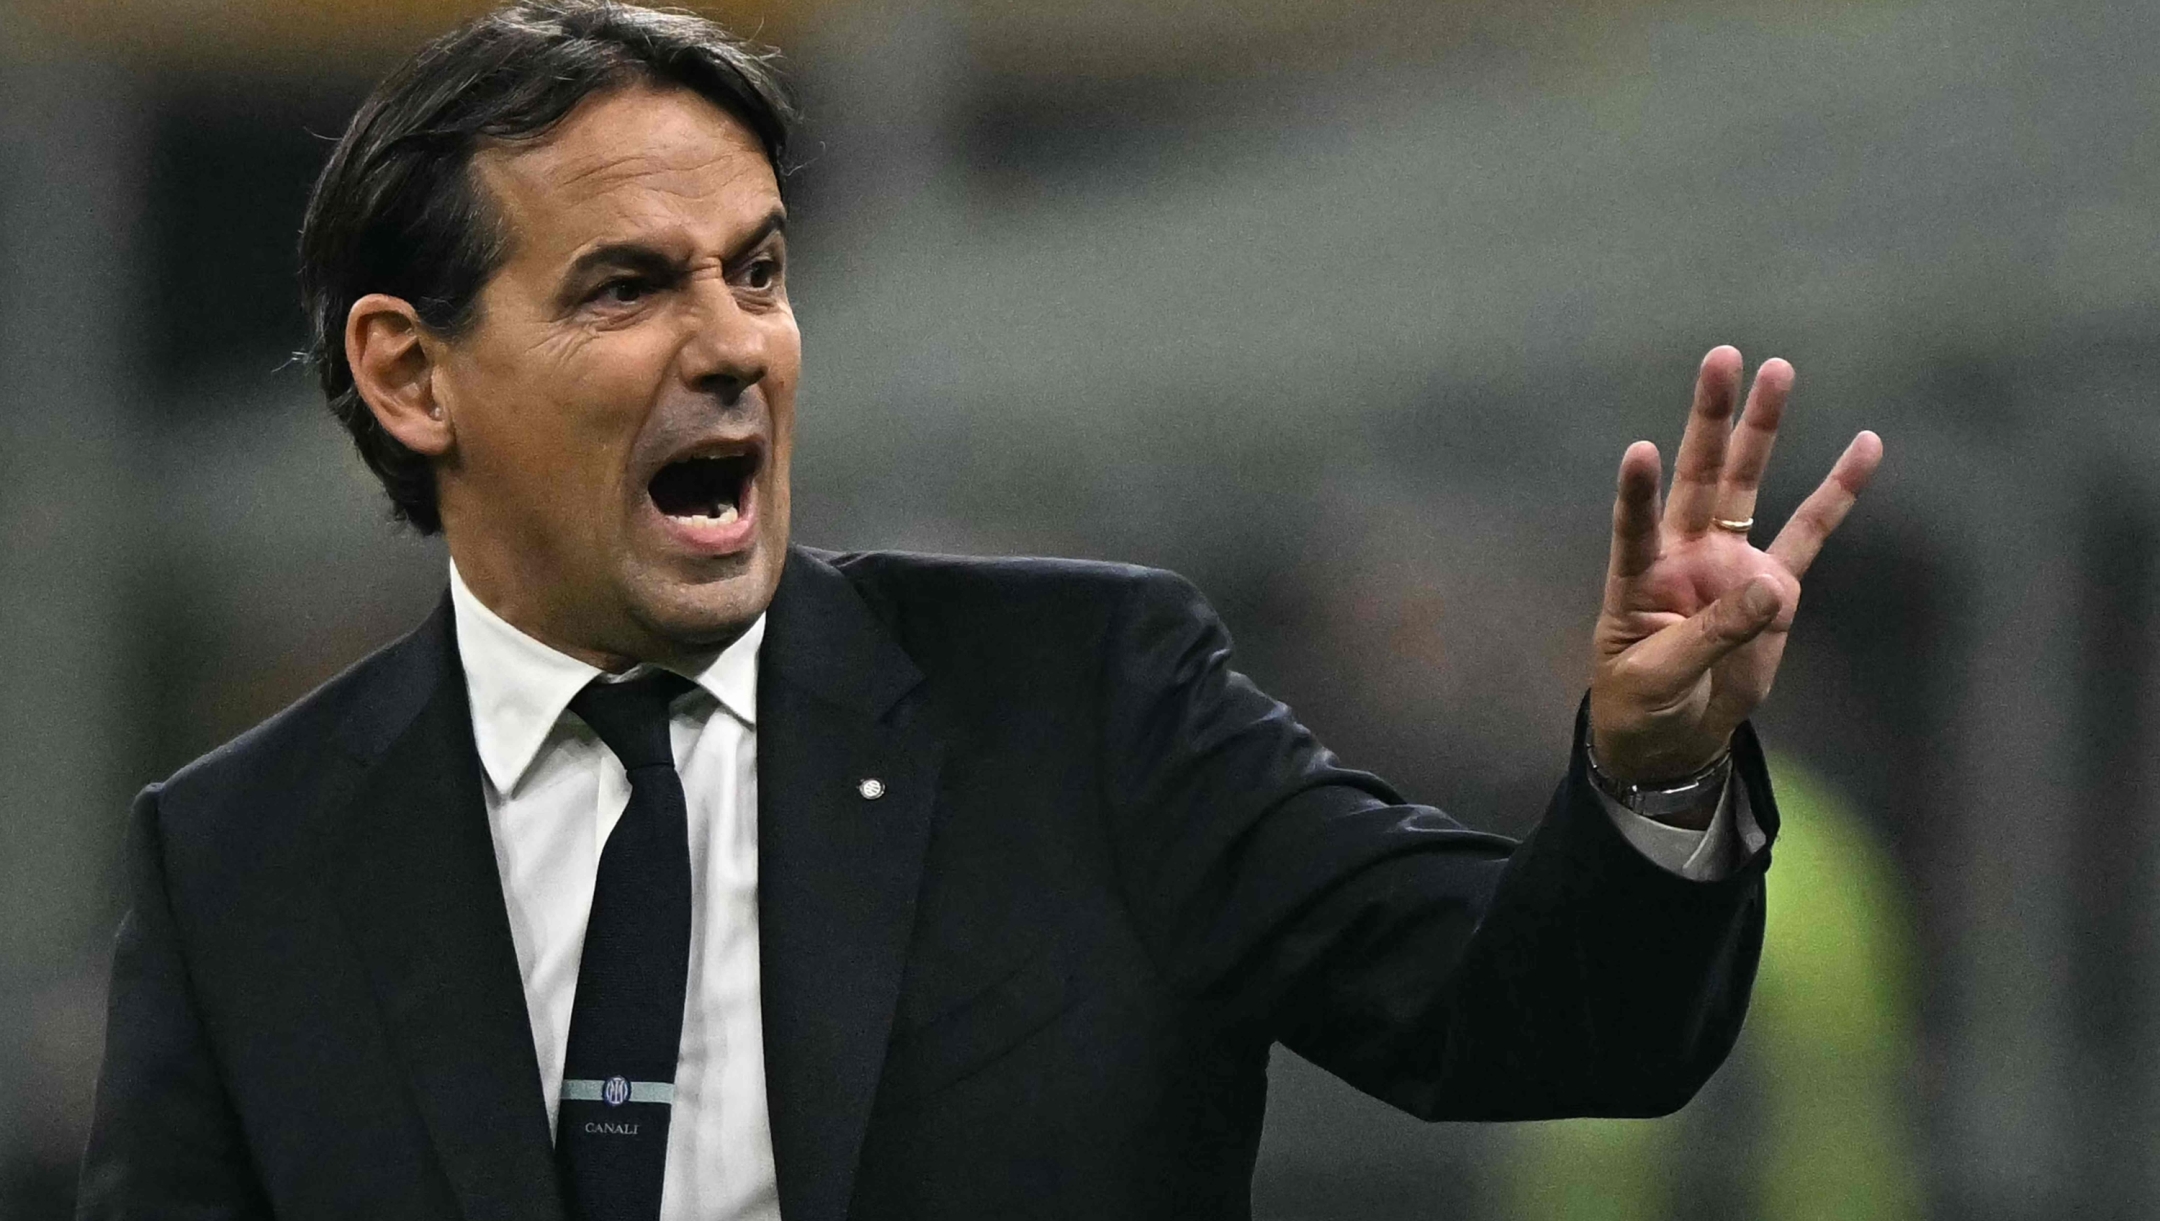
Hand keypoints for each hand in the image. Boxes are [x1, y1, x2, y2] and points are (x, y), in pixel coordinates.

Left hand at [1588, 346, 1881, 782]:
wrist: (1673, 733)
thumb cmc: (1645, 702)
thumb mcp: (1664, 677)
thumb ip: (1713, 634)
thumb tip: (1773, 591)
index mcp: (1639, 577)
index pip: (1635, 526)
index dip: (1637, 491)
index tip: (1640, 451)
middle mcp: (1683, 555)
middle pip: (1698, 476)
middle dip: (1711, 418)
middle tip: (1723, 357)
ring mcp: (1729, 564)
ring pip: (1746, 485)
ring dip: (1761, 430)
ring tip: (1778, 370)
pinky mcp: (1771, 587)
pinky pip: (1809, 531)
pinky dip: (1837, 491)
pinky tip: (1864, 446)